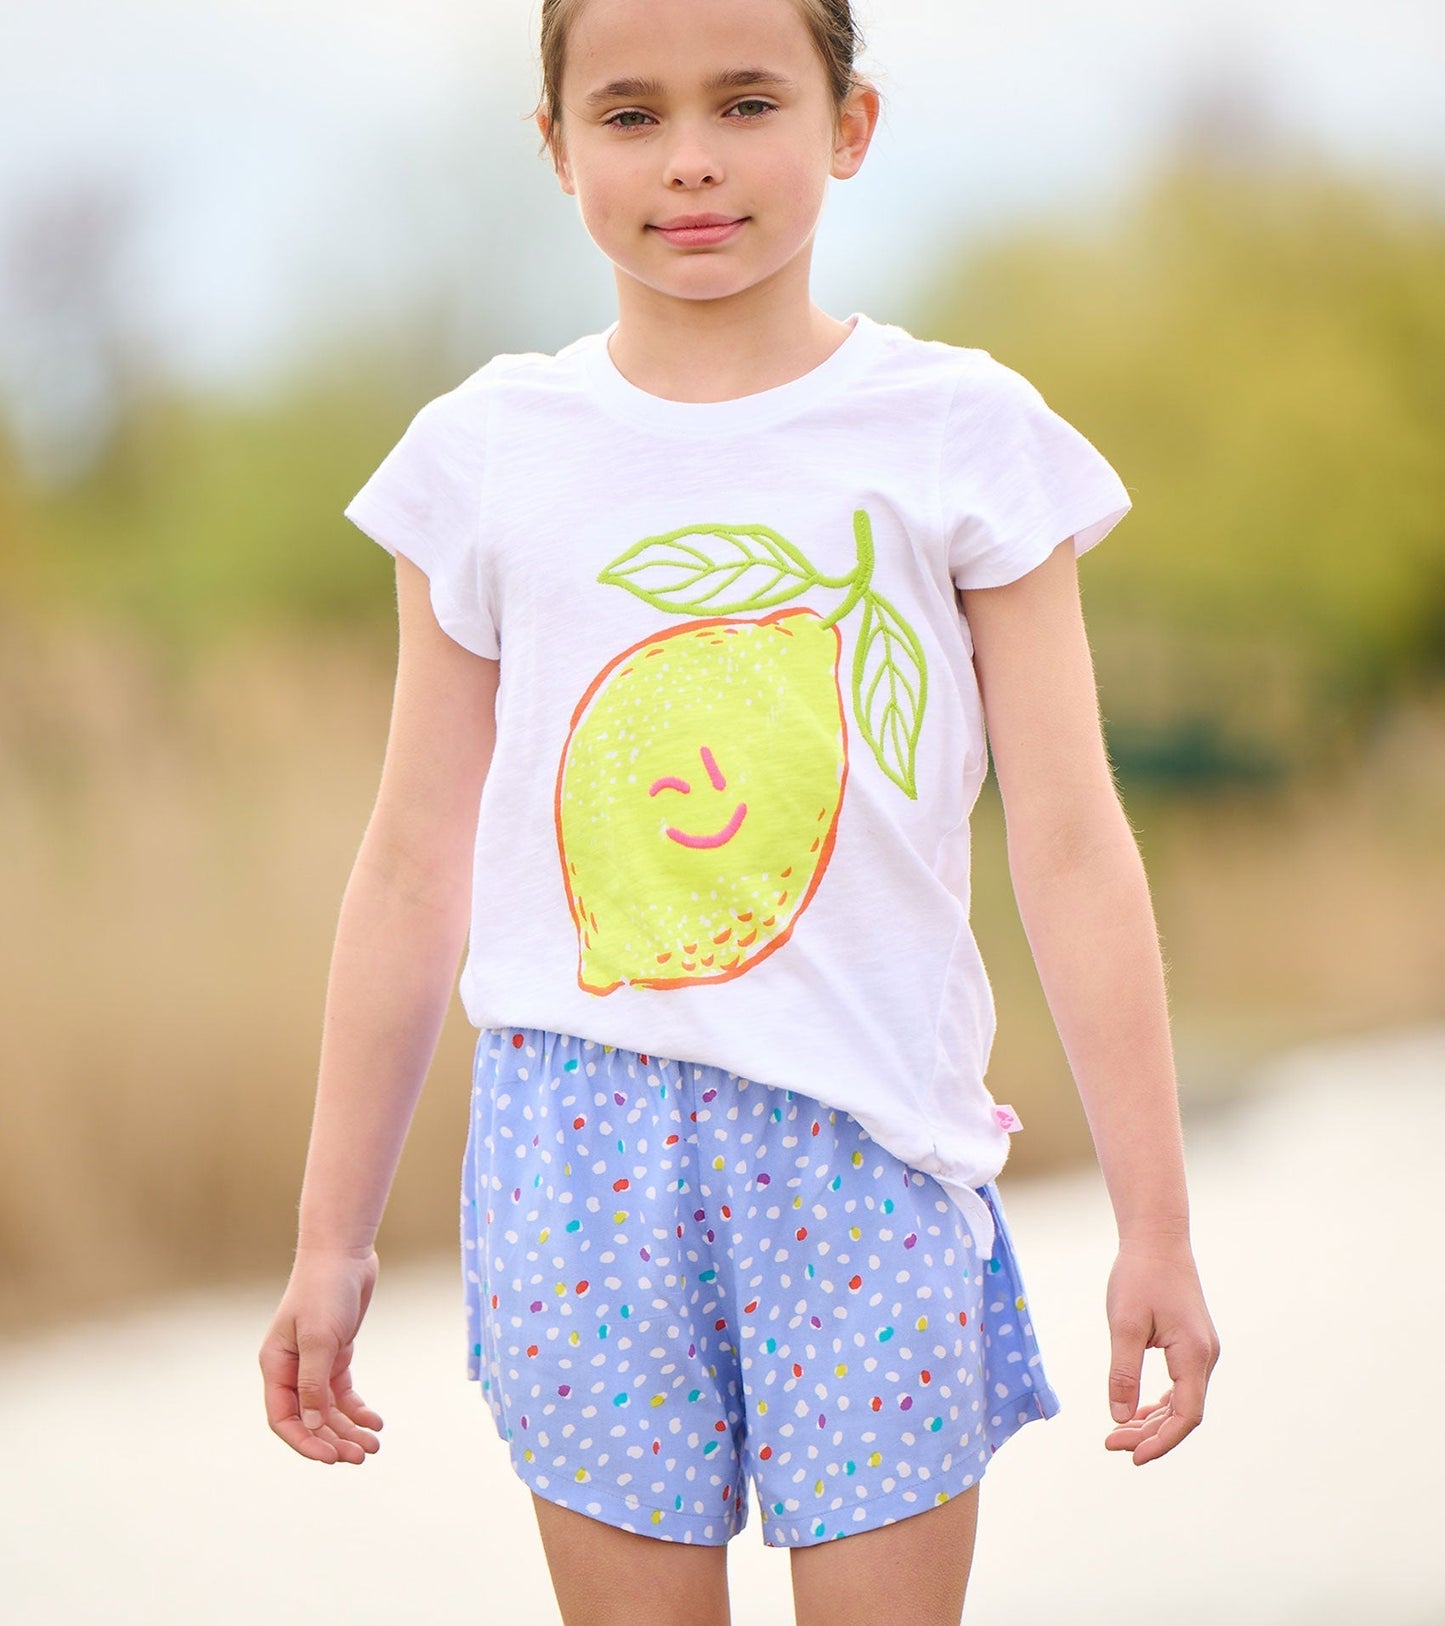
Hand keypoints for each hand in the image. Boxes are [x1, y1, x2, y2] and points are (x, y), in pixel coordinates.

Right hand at [260, 1247, 383, 1464]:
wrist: (344, 1253)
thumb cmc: (324, 1290)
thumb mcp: (319, 1338)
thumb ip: (314, 1384)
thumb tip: (312, 1427)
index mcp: (275, 1366)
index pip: (283, 1419)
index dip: (305, 1442)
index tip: (332, 1458)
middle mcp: (291, 1369)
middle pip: (309, 1419)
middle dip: (334, 1440)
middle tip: (362, 1456)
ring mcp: (314, 1362)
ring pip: (328, 1409)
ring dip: (348, 1429)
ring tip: (373, 1445)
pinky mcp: (336, 1353)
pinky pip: (342, 1392)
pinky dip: (357, 1409)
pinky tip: (374, 1421)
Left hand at [1103, 1236, 1218, 1464]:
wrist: (1157, 1239)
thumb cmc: (1139, 1276)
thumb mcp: (1124, 1323)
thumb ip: (1123, 1372)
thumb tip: (1120, 1418)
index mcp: (1194, 1353)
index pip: (1185, 1416)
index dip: (1161, 1442)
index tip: (1131, 1457)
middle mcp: (1205, 1356)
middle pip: (1184, 1413)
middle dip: (1150, 1434)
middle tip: (1111, 1443)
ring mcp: (1202, 1351)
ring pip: (1183, 1401)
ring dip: (1154, 1420)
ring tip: (1119, 1433)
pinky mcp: (1192, 1344)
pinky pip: (1181, 1386)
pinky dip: (1160, 1403)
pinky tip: (1138, 1411)